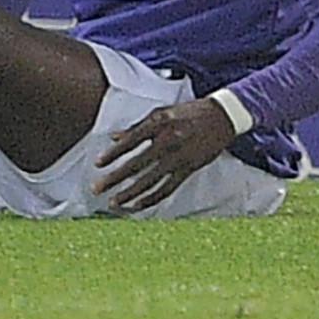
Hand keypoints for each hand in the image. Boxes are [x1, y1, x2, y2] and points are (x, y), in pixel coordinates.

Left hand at [92, 97, 235, 213]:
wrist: (222, 117)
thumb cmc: (189, 112)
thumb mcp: (162, 112)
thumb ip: (137, 126)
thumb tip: (113, 137)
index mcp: (160, 123)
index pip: (131, 141)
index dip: (113, 153)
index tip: (97, 163)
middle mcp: (168, 141)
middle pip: (136, 165)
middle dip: (114, 178)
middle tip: (96, 188)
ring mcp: (179, 157)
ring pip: (150, 181)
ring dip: (129, 194)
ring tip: (114, 202)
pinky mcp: (188, 170)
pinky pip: (167, 188)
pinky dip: (151, 199)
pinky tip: (137, 205)